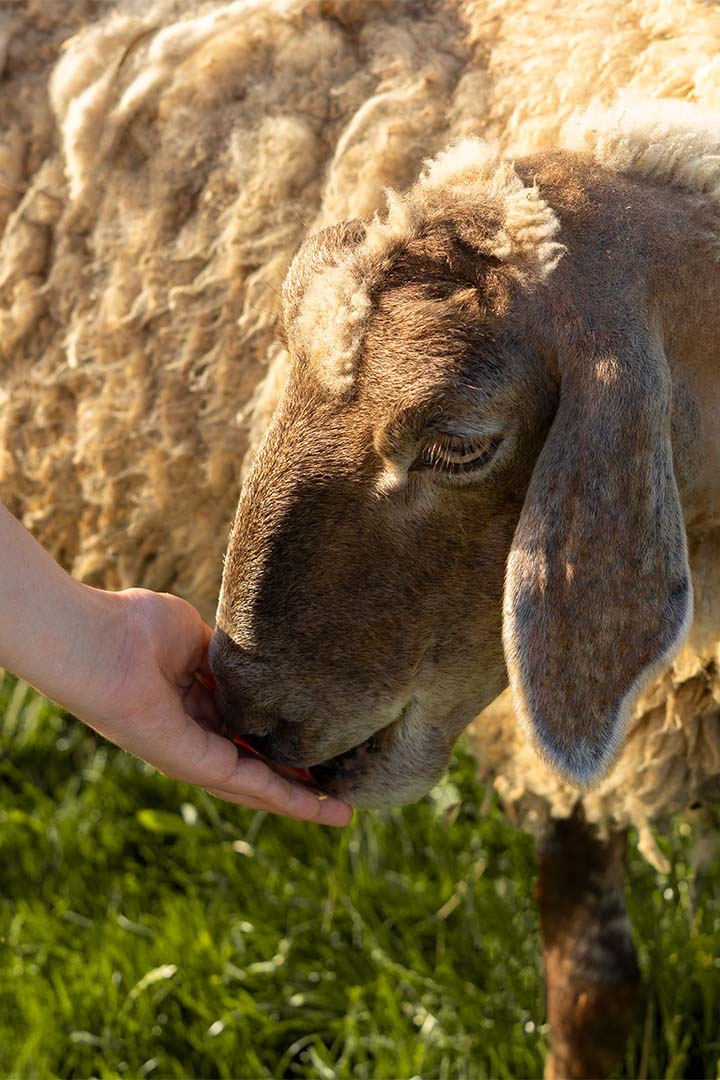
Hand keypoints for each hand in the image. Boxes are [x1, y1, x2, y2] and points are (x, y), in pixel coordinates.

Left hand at [81, 588, 352, 825]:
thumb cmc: (134, 627)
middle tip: (338, 791)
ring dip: (299, 799)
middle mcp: (192, 736)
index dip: (279, 736)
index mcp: (191, 703)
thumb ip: (226, 654)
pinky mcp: (190, 763)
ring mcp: (191, 754)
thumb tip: (259, 661)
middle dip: (296, 778)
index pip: (245, 728)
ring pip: (256, 783)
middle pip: (254, 764)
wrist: (99, 640)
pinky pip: (246, 783)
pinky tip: (317, 806)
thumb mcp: (195, 636)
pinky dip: (284, 796)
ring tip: (341, 812)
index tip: (316, 738)